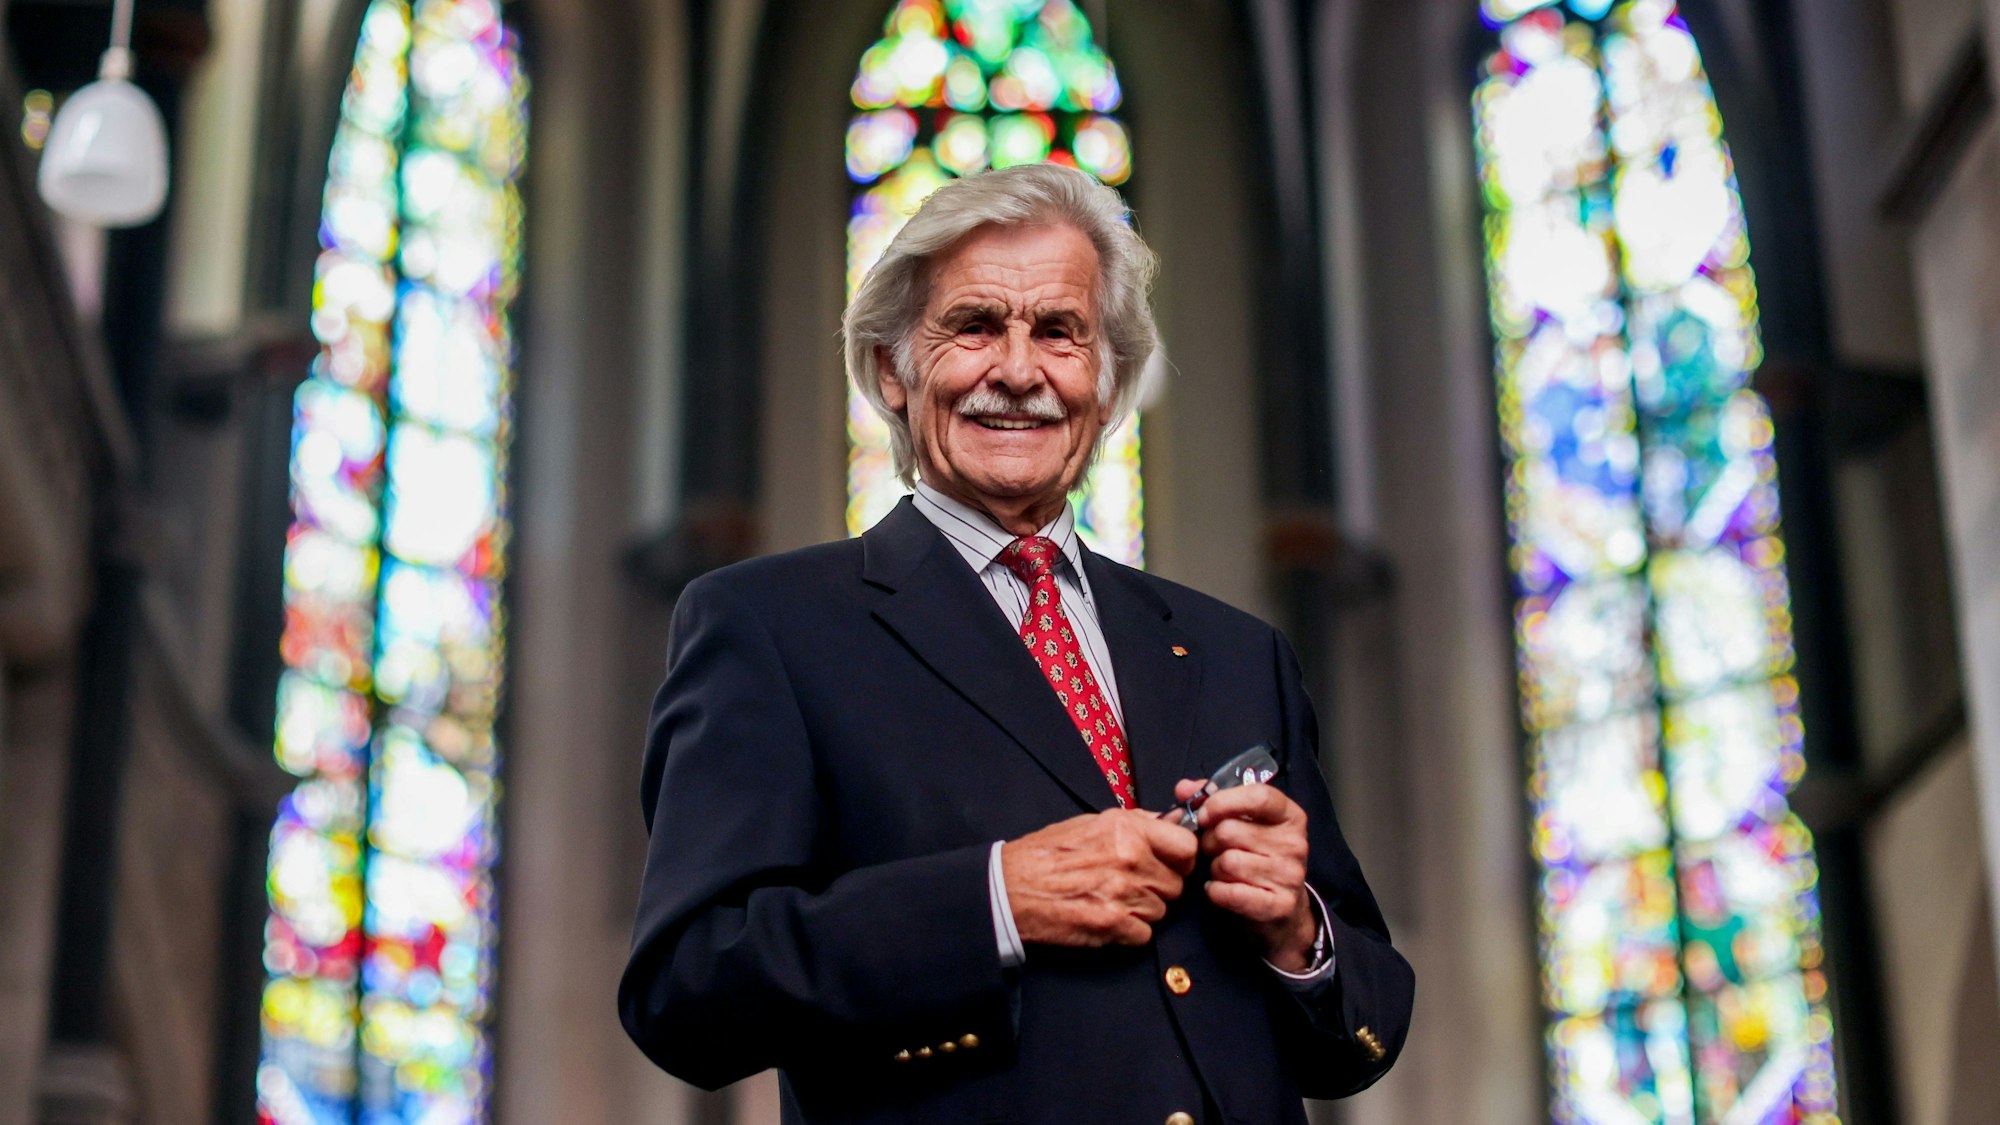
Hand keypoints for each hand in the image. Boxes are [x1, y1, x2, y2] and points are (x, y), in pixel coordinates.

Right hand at [1001, 809, 1198, 946]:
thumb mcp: (1091, 822)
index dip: (1182, 858)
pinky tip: (1107, 917)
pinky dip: (1130, 931)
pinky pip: (1145, 934)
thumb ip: (1136, 824)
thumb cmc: (1045, 855)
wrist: (1010, 889)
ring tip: (1112, 899)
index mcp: (1126, 828)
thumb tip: (1170, 823)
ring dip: (1143, 910)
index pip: (1186, 846)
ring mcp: (1123, 893)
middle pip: (1176, 884)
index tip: (1173, 863)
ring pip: (1162, 910)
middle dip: (1159, 887)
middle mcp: (1130, 858)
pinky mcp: (1113, 925)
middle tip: (1133, 884)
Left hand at [1175, 779, 1316, 970]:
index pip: (1258, 796)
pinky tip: (1221, 890)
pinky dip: (1216, 891)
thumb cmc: (1257, 858)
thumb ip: (1214, 800)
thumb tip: (1184, 788)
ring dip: (1214, 868)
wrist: (1283, 910)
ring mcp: (1289, 876)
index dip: (1222, 802)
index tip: (1204, 814)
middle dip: (1210, 841)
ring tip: (1222, 871)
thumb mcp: (1245, 823)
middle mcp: (1294, 843)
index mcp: (1289, 816)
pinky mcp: (1279, 905)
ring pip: (1226, 862)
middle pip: (1230, 831)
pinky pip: (1228, 892)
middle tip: (1214, 850)